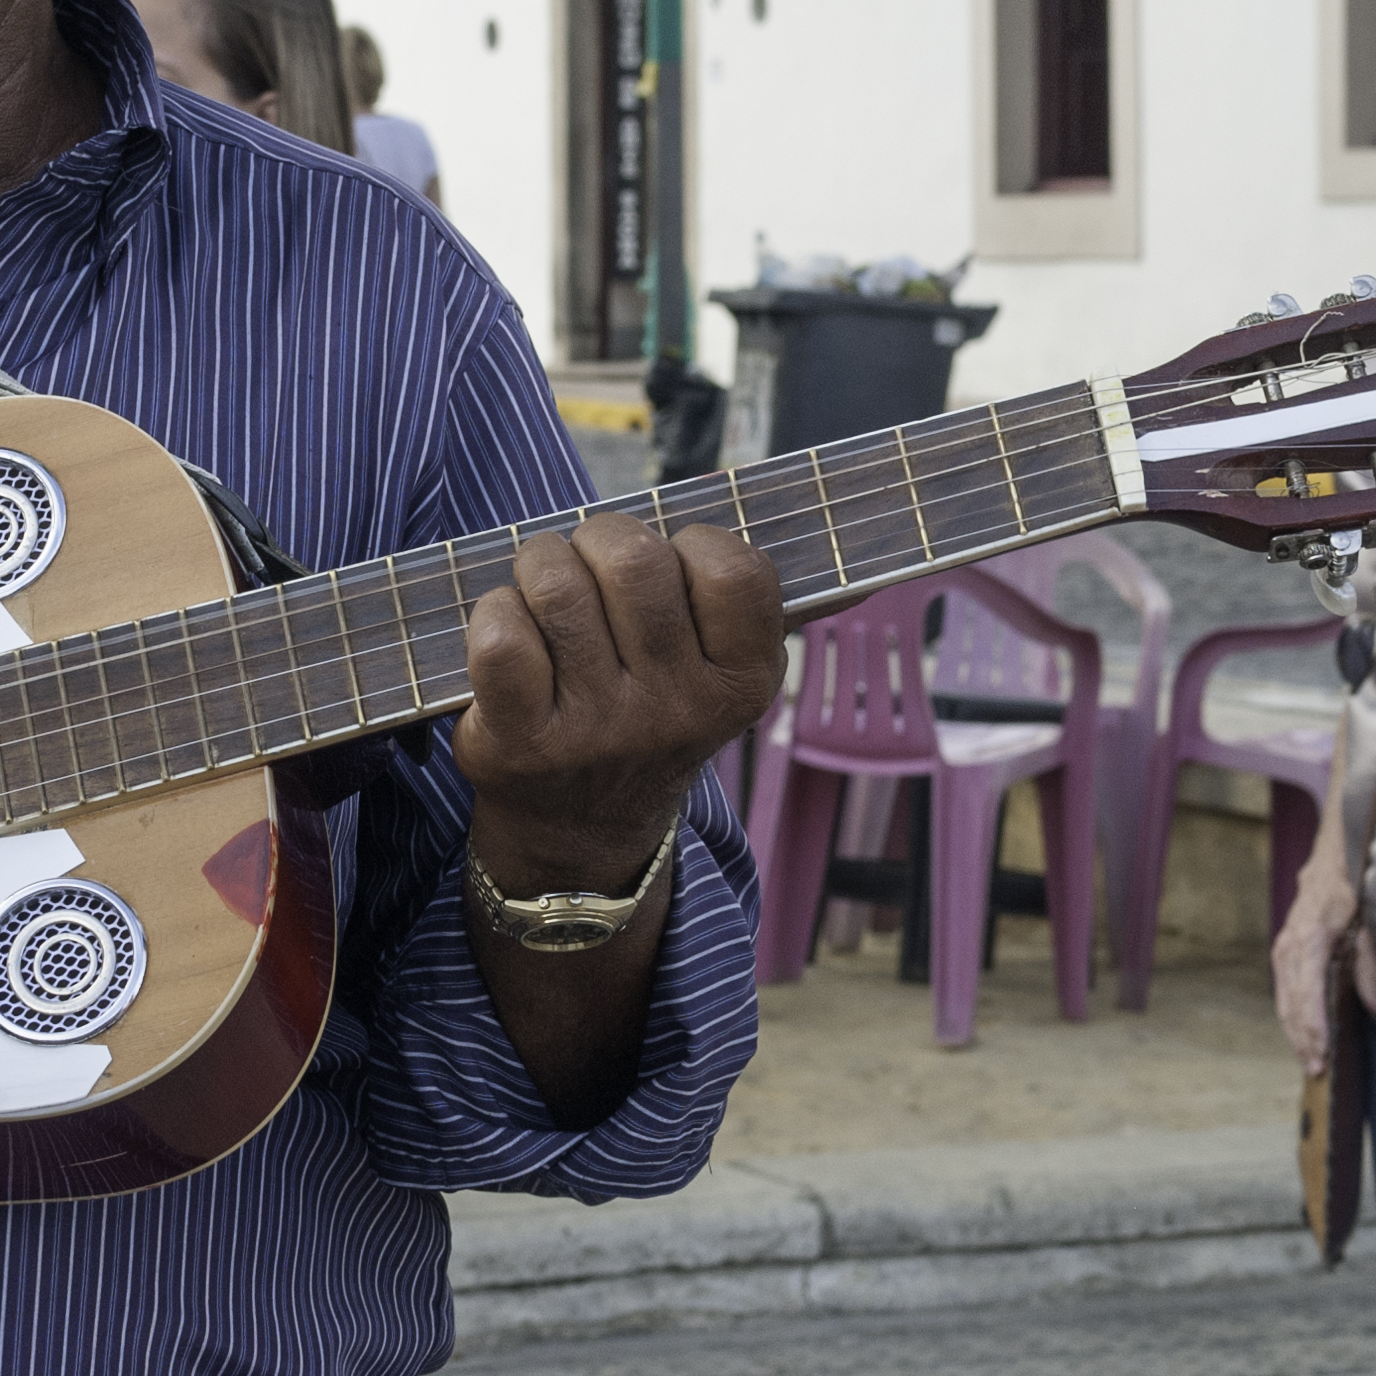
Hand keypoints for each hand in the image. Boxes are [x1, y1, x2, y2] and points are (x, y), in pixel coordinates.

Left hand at [454, 513, 781, 893]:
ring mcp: (599, 732)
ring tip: (545, 600)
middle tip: (591, 574)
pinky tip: (512, 639)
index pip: (734, 565)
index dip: (689, 545)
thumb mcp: (725, 677)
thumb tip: (881, 568)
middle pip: (633, 557)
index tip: (673, 573)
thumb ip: (774, 612)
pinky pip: (501, 634)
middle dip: (600, 541)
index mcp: (744, 684)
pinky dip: (494, 614)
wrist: (581, 833)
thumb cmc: (650, 714)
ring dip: (540, 569)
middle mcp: (677, 713)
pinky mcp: (521, 744)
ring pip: (556, 583)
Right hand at [1270, 875, 1354, 1073]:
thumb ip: (1370, 965)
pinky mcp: (1284, 952)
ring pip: (1284, 1000)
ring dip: (1295, 1032)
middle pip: (1290, 1004)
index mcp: (1309, 941)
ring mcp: (1282, 949)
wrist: (1332, 857)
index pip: (1308, 995)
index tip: (1323, 1053)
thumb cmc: (1354, 885)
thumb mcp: (1370, 922)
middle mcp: (1288, 947)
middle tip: (1316, 1070)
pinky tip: (1304, 1034)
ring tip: (1308, 1060)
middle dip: (1302, 1039)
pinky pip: (1286, 991)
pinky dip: (1293, 1015)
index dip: (1315, 1027)